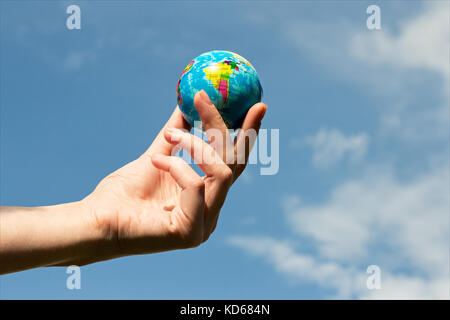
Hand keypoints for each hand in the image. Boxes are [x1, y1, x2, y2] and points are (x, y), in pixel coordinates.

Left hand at [84, 90, 266, 258]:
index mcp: (206, 197)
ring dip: (194, 145)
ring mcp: (204, 225)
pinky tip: (155, 163)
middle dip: (225, 127)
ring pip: (222, 172)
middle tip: (208, 98)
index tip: (257, 105)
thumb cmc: (121, 195)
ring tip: (169, 137)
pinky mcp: (192, 233)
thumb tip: (185, 107)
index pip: (234, 164)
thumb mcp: (154, 156)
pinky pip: (197, 185)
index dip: (249, 135)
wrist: (95, 221)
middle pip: (234, 164)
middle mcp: (211, 212)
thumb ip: (173, 136)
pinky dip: (176, 166)